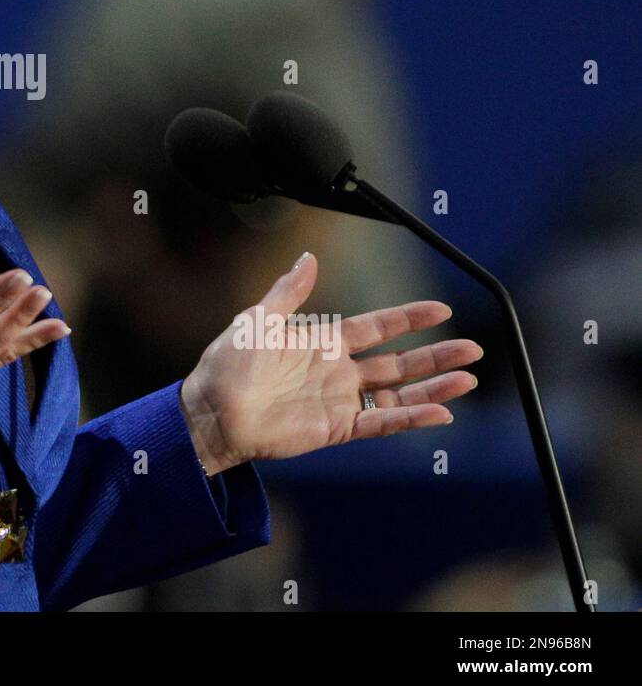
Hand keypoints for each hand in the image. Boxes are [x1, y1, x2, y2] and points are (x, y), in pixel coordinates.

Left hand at [179, 253, 482, 474]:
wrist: (212, 409)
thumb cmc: (228, 363)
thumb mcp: (258, 318)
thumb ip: (289, 291)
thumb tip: (308, 256)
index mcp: (323, 341)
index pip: (378, 327)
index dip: (409, 318)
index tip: (442, 310)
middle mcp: (338, 371)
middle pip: (399, 361)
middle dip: (436, 355)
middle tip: (473, 348)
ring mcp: (340, 400)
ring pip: (398, 393)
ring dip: (433, 387)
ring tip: (468, 379)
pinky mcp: (336, 428)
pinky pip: (380, 422)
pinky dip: (410, 418)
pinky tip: (438, 413)